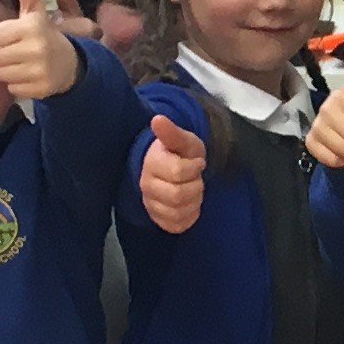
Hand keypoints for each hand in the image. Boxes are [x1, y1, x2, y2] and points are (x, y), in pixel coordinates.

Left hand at [0, 0, 74, 103]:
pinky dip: (19, 85)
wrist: (73, 65)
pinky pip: (12, 88)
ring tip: (24, 64)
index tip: (16, 37)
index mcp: (33, 27)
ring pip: (2, 74)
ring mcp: (40, 70)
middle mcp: (37, 48)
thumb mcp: (38, 13)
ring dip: (10, 70)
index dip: (3, 37)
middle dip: (5, 54)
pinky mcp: (40, 89)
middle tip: (20, 52)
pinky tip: (30, 77)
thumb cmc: (48, 36)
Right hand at [136, 116, 206, 233]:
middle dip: (195, 186)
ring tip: (192, 188)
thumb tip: (157, 119)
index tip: (197, 162)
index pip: (177, 172)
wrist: (172, 169)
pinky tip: (189, 202)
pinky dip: (190, 214)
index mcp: (152, 163)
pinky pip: (179, 225)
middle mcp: (146, 185)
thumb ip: (172, 132)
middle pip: (178, 195)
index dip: (194, 167)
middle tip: (194, 177)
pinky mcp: (159, 220)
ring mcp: (151, 204)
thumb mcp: (183, 140)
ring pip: (179, 212)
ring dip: (194, 200)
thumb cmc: (179, 154)